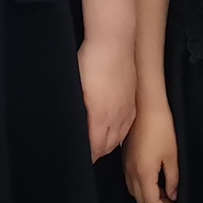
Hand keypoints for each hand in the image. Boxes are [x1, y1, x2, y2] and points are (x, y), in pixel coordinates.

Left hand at [79, 37, 135, 160]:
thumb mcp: (76, 87)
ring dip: (108, 144)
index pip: (95, 147)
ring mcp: (127, 108)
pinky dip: (119, 132)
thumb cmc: (90, 61)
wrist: (113, 42)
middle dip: (97, 153)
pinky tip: (114, 129)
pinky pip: (127, 124)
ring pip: (118, 136)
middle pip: (107, 145)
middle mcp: (115, 117)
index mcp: (99, 116)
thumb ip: (75, 111)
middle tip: (87, 155)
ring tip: (98, 146)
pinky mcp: (132, 100)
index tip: (79, 160)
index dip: (87, 156)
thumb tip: (70, 125)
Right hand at [124, 103, 178, 202]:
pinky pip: (130, 179)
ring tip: (164, 194)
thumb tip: (172, 193)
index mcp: (143, 173)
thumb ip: (172, 179)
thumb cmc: (160, 126)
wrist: (147, 105)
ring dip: (148, 196)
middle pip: (141, 199)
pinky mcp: (125, 157)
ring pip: (134, 190)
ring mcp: (126, 164)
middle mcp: (131, 171)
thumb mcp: (172, 156)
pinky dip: (141, 186)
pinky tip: (153, 180)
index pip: (151, 202)